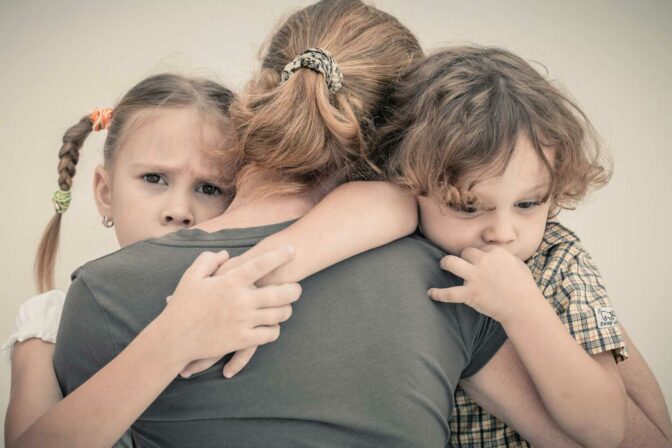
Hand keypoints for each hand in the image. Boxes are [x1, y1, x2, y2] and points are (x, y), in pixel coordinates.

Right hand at [177, 250, 284, 378]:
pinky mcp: (242, 340)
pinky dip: (274, 329)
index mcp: (229, 282)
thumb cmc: (182, 305)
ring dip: (286, 310)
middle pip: (280, 293)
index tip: (292, 249)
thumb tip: (226, 254)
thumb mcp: (192, 277)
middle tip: (298, 287)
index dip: (279, 256)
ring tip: (286, 307)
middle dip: (294, 289)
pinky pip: (270, 334)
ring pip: (279, 314)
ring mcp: (243, 321)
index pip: (260, 265)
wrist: (174, 338)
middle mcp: (240, 301)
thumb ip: (208, 260)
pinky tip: (272, 326)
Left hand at [427, 246, 539, 322]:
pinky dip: (438, 294)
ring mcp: (475, 277)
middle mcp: (483, 261)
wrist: (523, 307)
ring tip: (442, 265)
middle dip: (464, 258)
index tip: (479, 262)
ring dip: (445, 263)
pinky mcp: (470, 294)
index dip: (479, 256)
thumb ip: (504, 257)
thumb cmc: (524, 287)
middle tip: (463, 265)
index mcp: (496, 253)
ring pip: (451, 263)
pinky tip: (430, 293)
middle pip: (465, 252)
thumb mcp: (518, 264)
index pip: (480, 249)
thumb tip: (495, 254)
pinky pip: (449, 293)